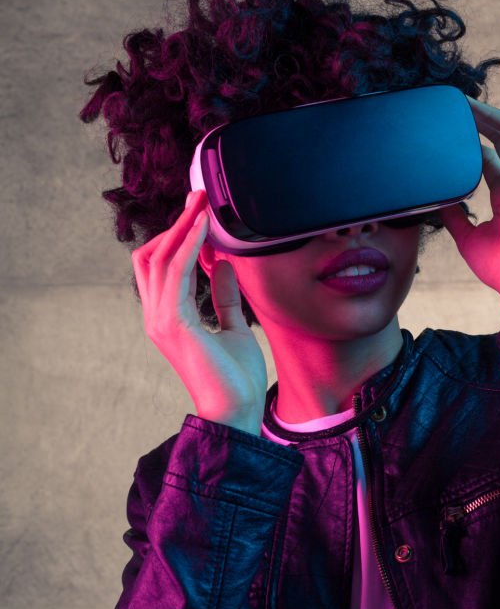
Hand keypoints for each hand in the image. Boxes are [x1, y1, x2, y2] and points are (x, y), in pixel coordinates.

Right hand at [131, 190, 267, 435]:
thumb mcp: (234, 328)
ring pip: (161, 258)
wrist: (238, 411)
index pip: (163, 266)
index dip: (178, 236)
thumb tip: (224, 265)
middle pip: (153, 255)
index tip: (201, 213)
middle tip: (200, 198)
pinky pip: (177, 274)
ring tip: (203, 203)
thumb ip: (225, 298)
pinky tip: (204, 229)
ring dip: (183, 227)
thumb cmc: (237, 378)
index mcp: (169, 317)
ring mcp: (162, 320)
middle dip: (176, 223)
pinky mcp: (175, 324)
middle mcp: (158, 316)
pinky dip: (189, 247)